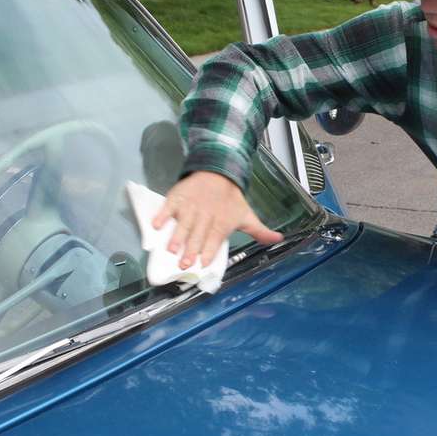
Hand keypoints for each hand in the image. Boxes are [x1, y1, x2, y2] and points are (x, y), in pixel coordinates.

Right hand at [152, 171, 282, 268]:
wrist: (218, 171)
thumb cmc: (231, 199)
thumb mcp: (247, 215)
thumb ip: (260, 231)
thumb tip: (279, 239)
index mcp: (222, 222)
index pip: (215, 238)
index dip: (210, 250)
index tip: (203, 262)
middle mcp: (206, 215)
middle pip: (198, 235)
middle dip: (191, 249)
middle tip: (184, 264)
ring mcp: (191, 206)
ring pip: (183, 223)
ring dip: (176, 236)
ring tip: (170, 249)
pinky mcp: (178, 197)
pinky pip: (168, 207)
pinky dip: (162, 215)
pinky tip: (156, 225)